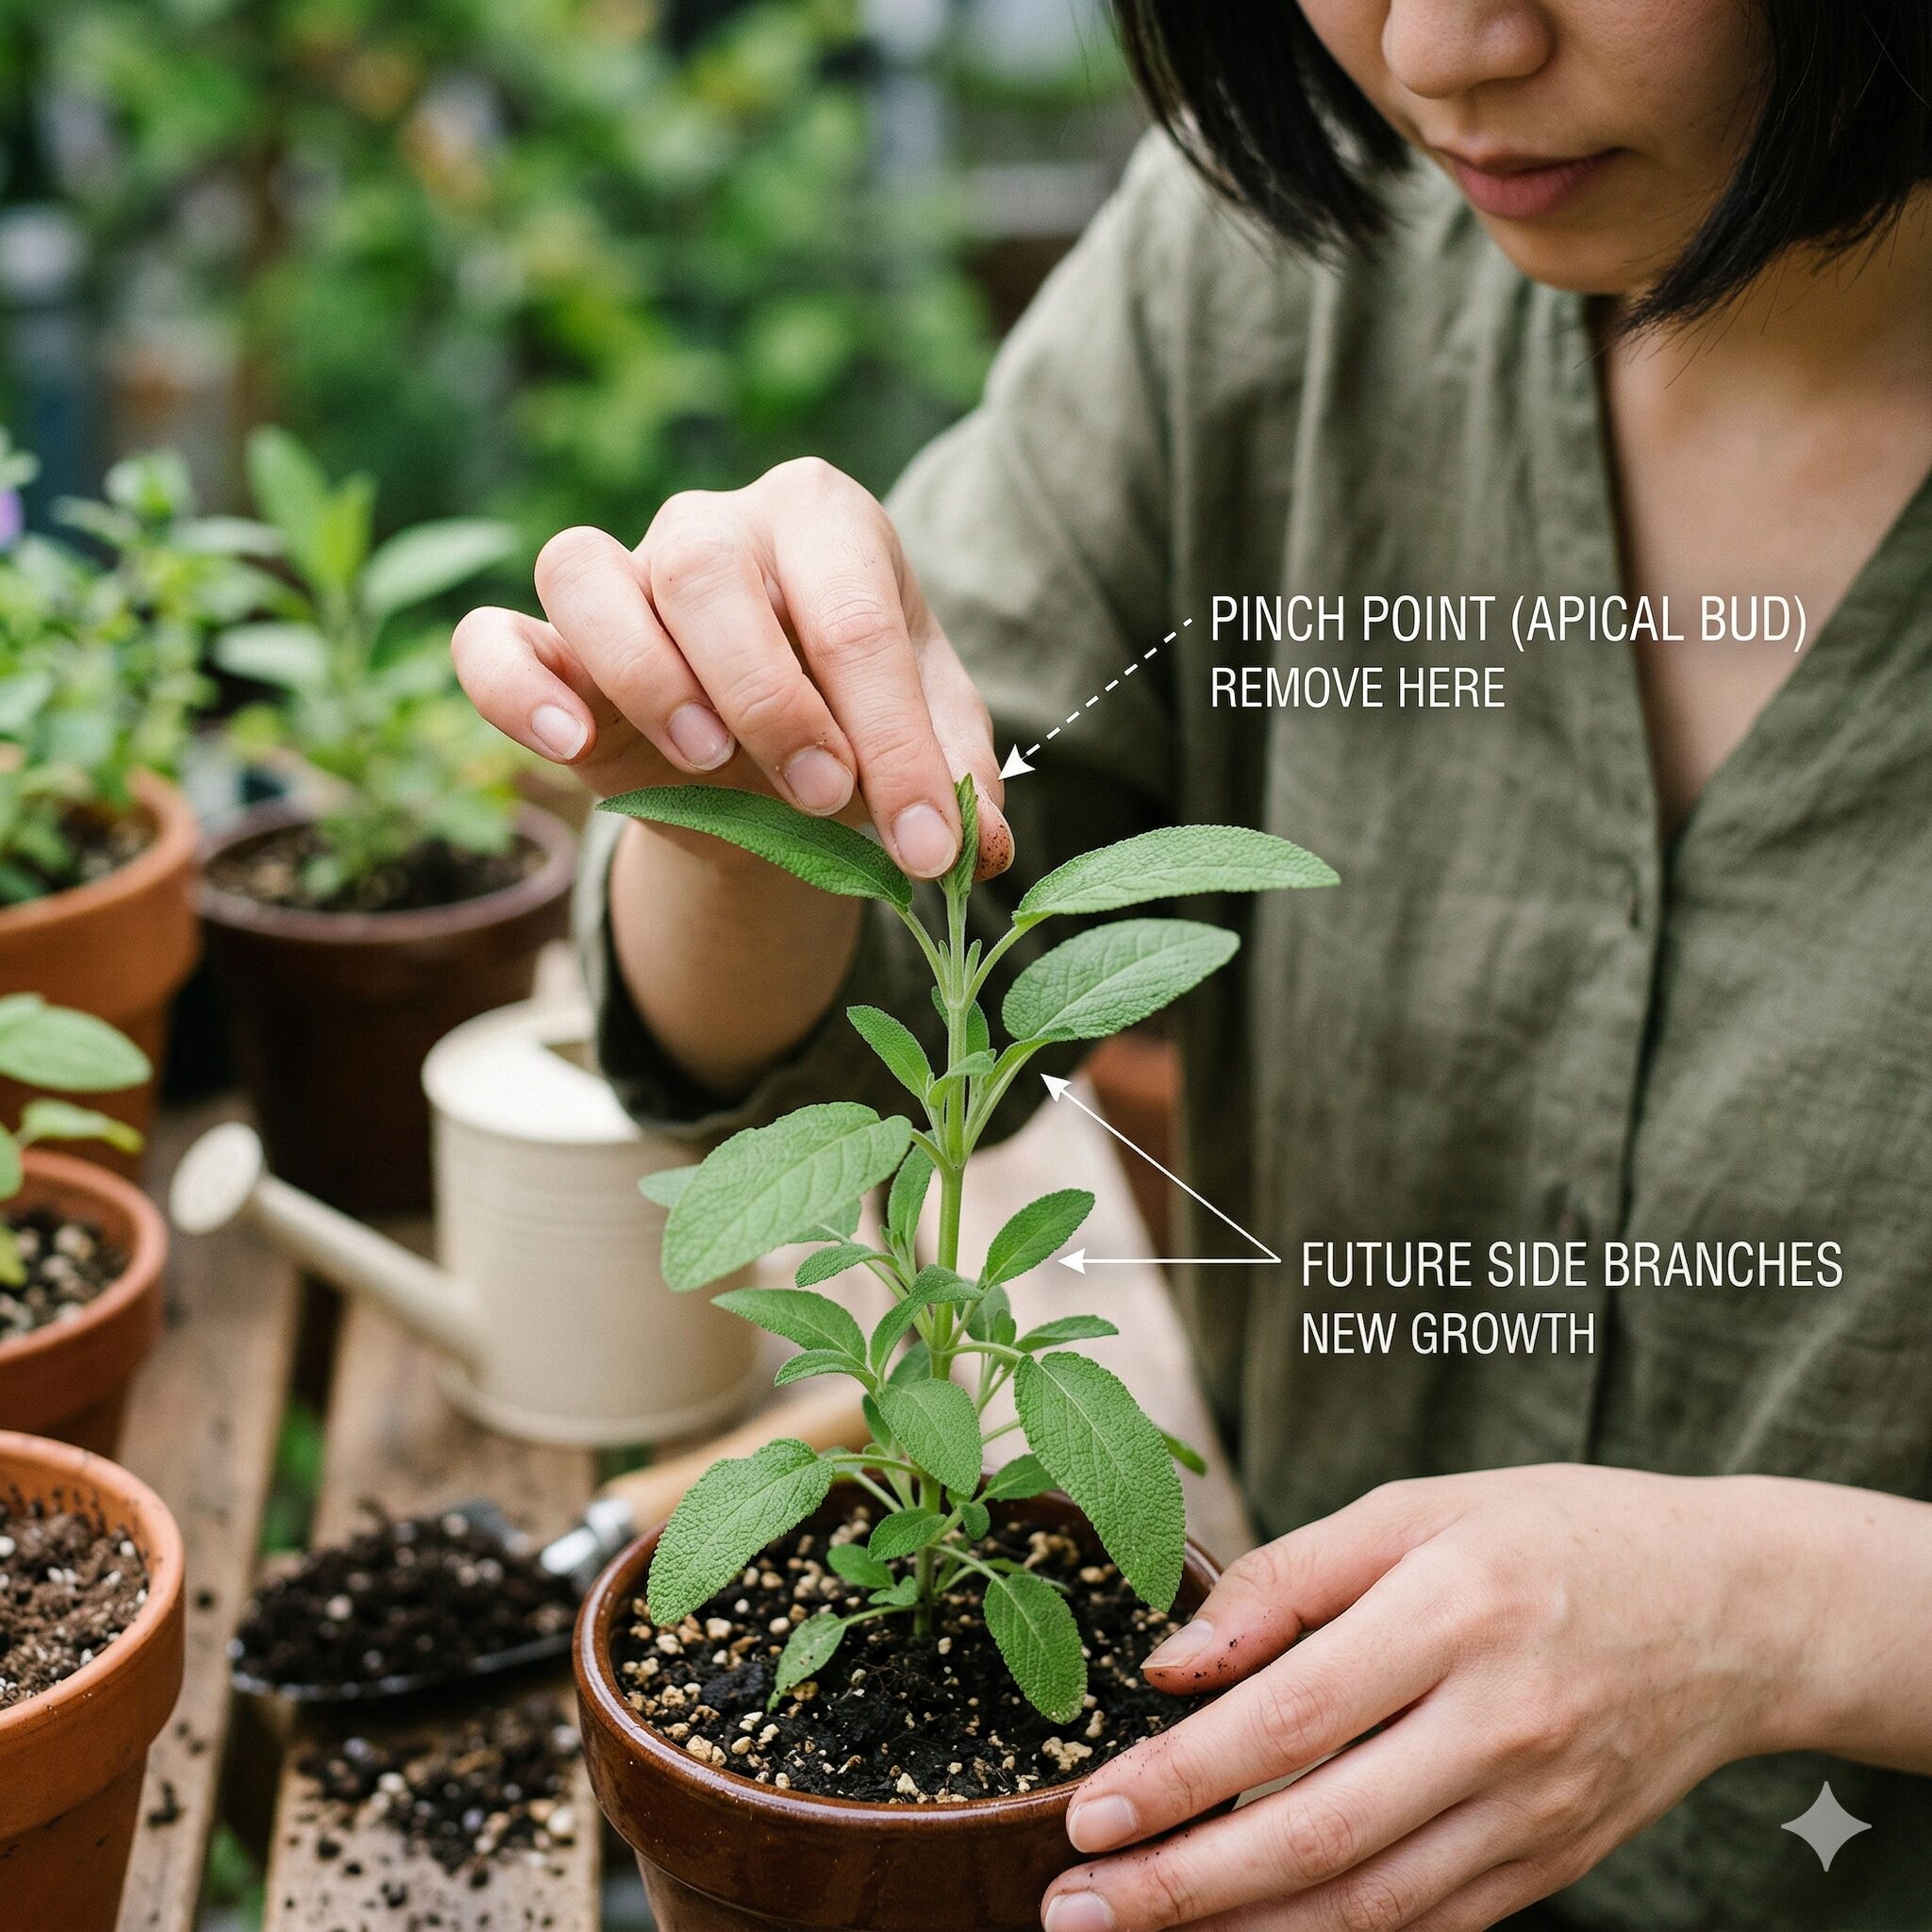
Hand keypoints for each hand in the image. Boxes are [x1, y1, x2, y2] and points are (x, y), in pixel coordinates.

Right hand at [453, 457, 1009, 879]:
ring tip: (706, 757)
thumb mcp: (925, 743)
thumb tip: (979, 848)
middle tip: (822, 792)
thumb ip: (955, 783)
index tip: (926, 848)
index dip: (894, 742)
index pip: (855, 618)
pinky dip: (513, 686)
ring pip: (588, 572)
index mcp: (826, 522)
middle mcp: (716, 526)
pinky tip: (569, 746)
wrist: (772, 755)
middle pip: (707, 569)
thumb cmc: (858, 720)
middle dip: (769, 694)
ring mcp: (622, 572)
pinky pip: (492, 637)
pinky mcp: (548, 641)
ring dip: (644, 672)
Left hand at [1044, 1466, 1800, 1931]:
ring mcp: (1533, 1810)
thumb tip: (1173, 1664)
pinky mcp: (1554, 1863)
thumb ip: (1288, 1578)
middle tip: (1073, 1909)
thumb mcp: (1416, 1508)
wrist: (1732, 1608)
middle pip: (1317, 1833)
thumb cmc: (1551, 1534)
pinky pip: (1428, 1928)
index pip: (1290, 1717)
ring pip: (1367, 1906)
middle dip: (1181, 1886)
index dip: (1182, 1777)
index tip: (1087, 1812)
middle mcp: (1497, 1725)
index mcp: (1452, 1612)